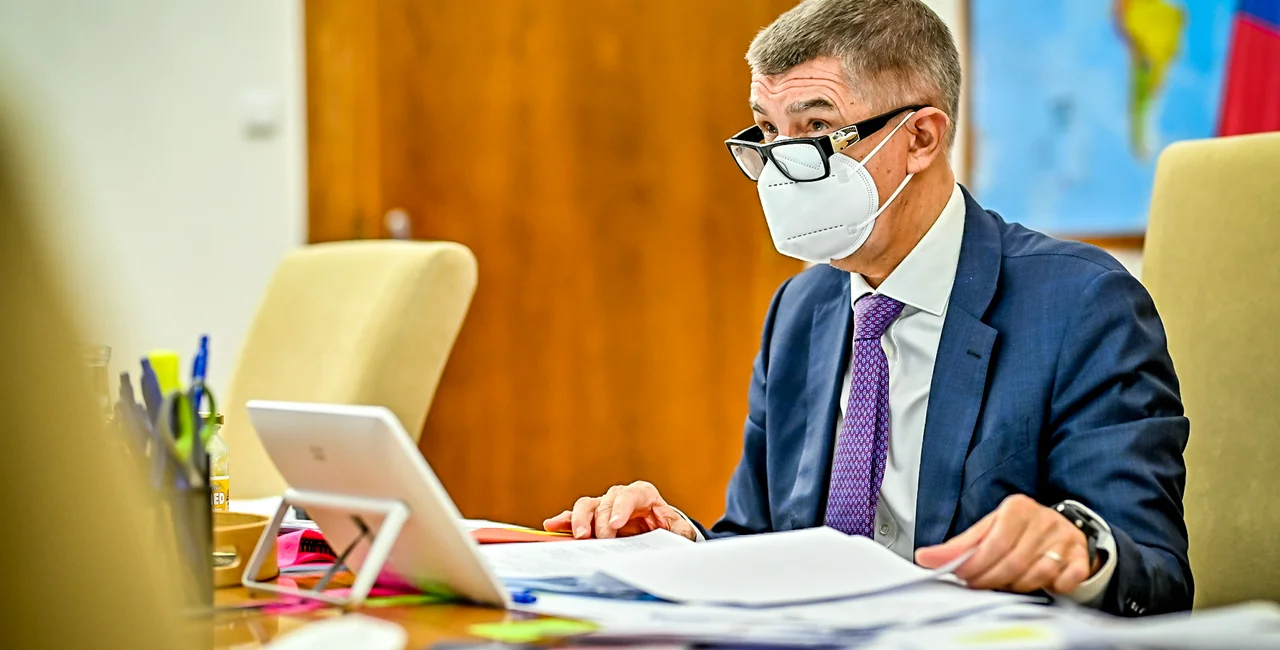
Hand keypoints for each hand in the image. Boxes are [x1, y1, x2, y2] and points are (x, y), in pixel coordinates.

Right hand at [542, 481, 696, 540]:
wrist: (658, 530)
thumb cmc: (667, 526)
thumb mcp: (678, 529)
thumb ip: (680, 530)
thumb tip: (679, 534)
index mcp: (642, 494)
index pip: (630, 495)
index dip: (621, 508)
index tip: (615, 524)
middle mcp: (620, 496)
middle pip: (606, 501)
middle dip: (601, 521)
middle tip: (599, 538)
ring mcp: (603, 506)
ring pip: (587, 505)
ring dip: (579, 519)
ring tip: (577, 535)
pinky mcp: (591, 518)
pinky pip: (574, 516)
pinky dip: (563, 520)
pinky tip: (552, 526)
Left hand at [915, 494, 1094, 593]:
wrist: (1060, 529)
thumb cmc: (1018, 531)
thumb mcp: (988, 530)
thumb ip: (958, 546)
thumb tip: (925, 557)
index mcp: (1017, 508)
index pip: (994, 541)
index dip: (976, 563)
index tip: (961, 575)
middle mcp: (1044, 520)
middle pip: (1013, 560)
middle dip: (990, 578)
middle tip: (976, 585)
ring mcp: (1065, 538)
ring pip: (1037, 572)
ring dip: (1016, 585)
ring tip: (1004, 583)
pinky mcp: (1081, 556)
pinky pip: (1066, 580)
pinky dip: (1052, 587)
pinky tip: (1041, 584)